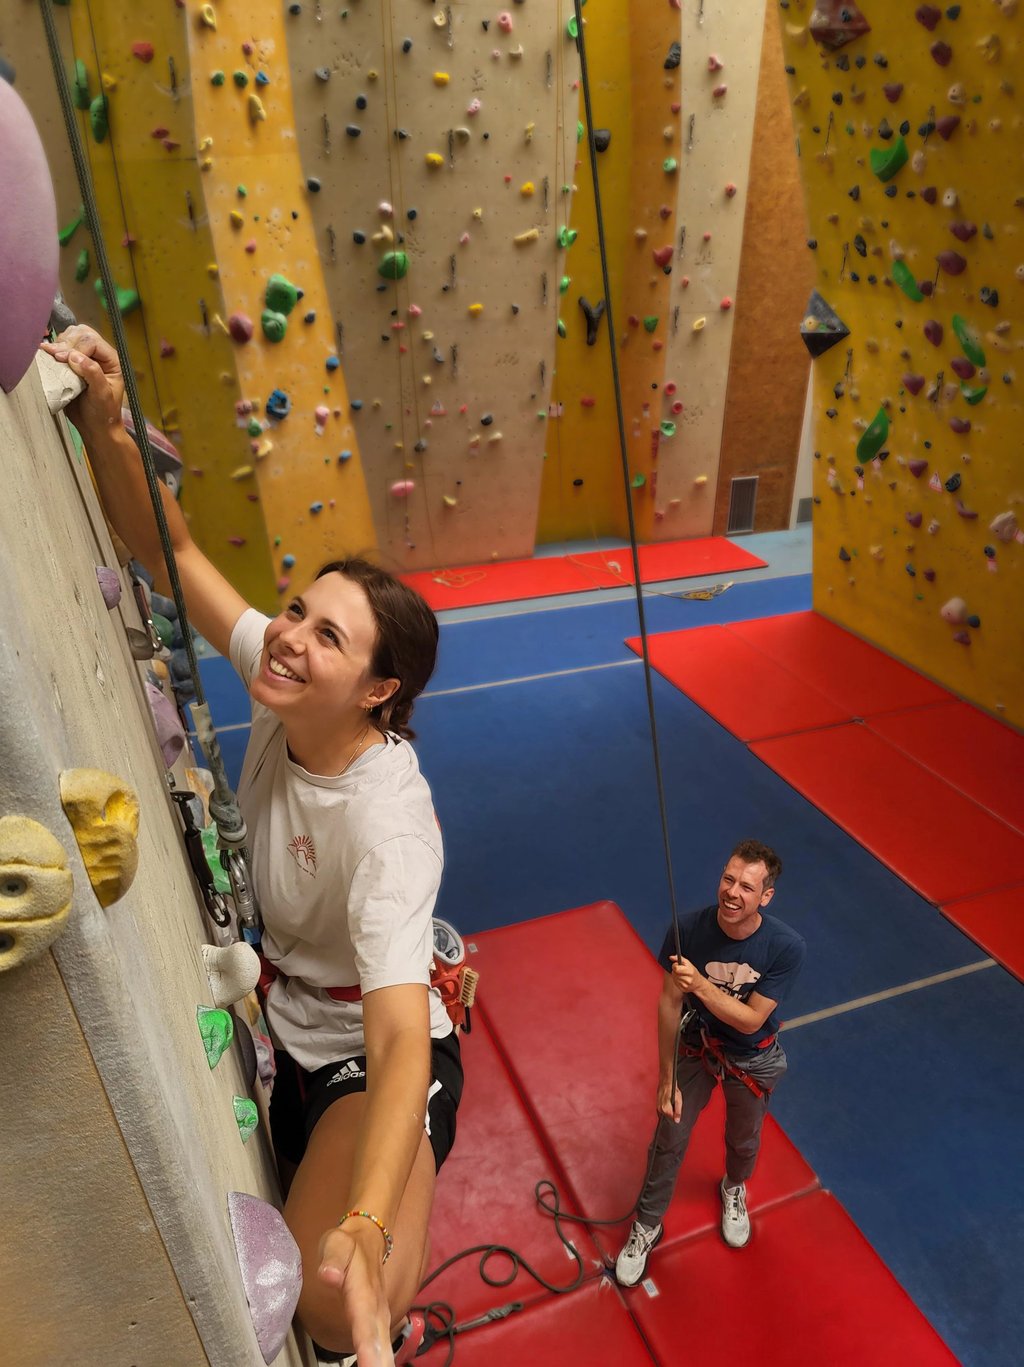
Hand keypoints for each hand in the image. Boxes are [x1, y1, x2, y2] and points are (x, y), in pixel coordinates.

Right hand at [39, 325, 124, 434]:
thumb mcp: (102, 395)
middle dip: (67, 343)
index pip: (92, 342)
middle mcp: (98, 355)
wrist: (95, 426)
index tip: (61, 359)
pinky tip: (47, 353)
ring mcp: (85, 357)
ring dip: (59, 344)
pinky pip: (62, 347)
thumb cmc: (104, 413)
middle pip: (81, 334)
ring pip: (70, 337)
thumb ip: (92, 374)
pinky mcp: (72, 363)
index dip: (76, 348)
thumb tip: (74, 356)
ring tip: (52, 356)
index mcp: (110, 360)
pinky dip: (54, 349)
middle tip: (55, 356)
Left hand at [317, 1221, 393, 1365]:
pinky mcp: (379, 1324)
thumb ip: (333, 1259)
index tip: (371, 1366)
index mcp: (364, 1293)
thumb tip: (329, 1275)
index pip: (365, 1324)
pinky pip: (382, 1349)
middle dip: (380, 1363)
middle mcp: (376, 1310)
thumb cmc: (348, 1245)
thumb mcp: (337, 1244)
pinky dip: (381, 1362)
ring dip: (383, 1364)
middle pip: (379, 1344)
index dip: (368, 1348)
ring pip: (384, 1348)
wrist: (368, 1238)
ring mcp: (379, 1318)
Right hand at [656, 1076, 681, 1122]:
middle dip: (672, 1113)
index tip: (678, 1113)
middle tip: (675, 1105)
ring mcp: (658, 1107)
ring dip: (669, 1111)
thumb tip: (677, 1121)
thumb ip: (678, 1112)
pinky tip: (669, 1104)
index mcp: (665, 1108)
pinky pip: (662, 1111)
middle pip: (668, 1117)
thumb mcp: (678, 1101)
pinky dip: (666, 1109)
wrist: (666, 1082)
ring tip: (672, 1103)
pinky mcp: (657, 1105)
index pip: (671, 1119)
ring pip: (665, 1114)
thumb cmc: (672, 1090)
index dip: (676, 1117)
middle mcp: (660, 1108)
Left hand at [668, 955, 703, 994]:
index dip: (675, 966)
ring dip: (676, 976)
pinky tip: (682, 980)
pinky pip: (676, 983)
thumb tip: (671, 957)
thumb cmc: (692, 971)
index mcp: (690, 971)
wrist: (698, 983)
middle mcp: (688, 979)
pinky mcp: (683, 989)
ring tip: (682, 976)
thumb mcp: (688, 963)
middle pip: (674, 973)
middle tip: (680, 971)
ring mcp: (686, 985)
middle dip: (675, 971)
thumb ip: (679, 959)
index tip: (677, 965)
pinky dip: (677, 981)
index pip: (676, 968)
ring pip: (675, 978)